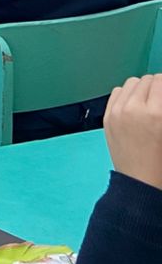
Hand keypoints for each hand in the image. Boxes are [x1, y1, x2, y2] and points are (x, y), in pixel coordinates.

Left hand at [105, 76, 161, 191]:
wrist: (142, 183)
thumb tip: (160, 92)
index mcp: (156, 114)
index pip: (161, 81)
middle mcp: (134, 108)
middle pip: (147, 79)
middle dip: (157, 87)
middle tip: (160, 100)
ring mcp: (117, 112)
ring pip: (131, 82)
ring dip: (142, 88)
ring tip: (149, 102)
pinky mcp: (107, 117)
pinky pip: (117, 92)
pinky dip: (127, 95)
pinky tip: (135, 106)